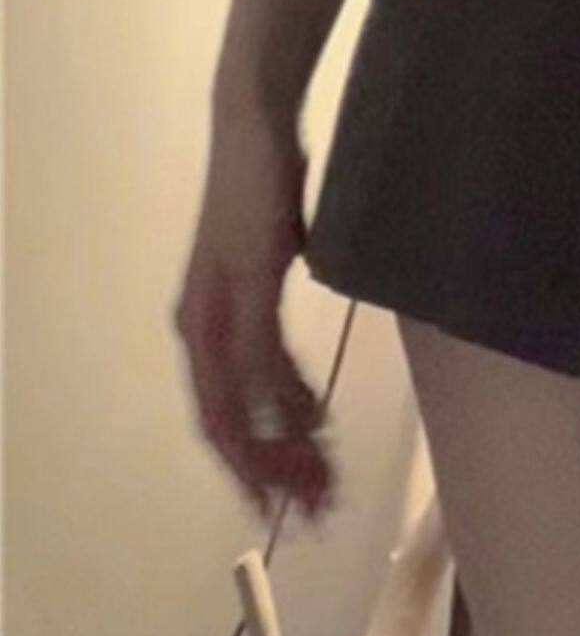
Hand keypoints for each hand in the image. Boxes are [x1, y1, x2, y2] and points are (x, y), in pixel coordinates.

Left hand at [172, 109, 336, 526]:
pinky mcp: (246, 282)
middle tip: (313, 509)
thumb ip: (270, 321)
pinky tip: (317, 424)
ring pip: (245, 402)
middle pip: (225, 424)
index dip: (247, 467)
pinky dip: (288, 398)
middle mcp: (199, 323)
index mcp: (200, 324)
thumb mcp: (271, 267)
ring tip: (324, 479)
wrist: (255, 125)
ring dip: (286, 448)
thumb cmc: (267, 187)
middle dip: (270, 474)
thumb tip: (295, 372)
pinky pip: (262, 359)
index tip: (283, 503)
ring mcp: (219, 304)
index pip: (218, 418)